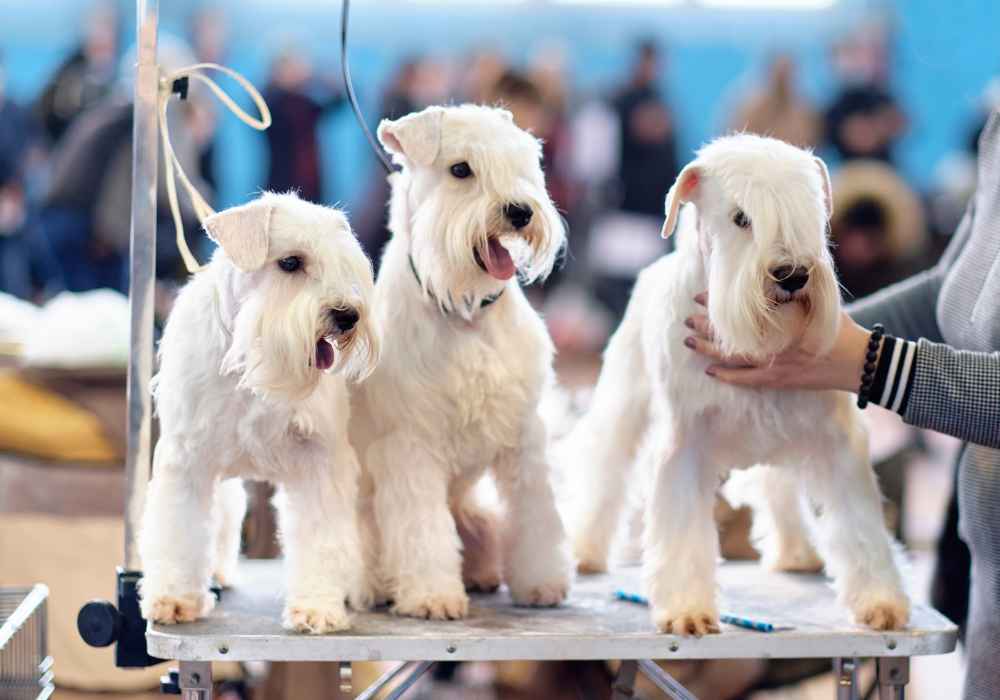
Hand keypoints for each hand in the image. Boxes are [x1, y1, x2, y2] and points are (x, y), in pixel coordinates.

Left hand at [683, 293, 870, 393]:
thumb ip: (792, 290)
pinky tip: (710, 371)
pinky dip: (726, 376)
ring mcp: (774, 366)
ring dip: (708, 350)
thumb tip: (771, 272)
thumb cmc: (838, 329)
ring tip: (688, 341)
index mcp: (781, 322)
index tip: (700, 296)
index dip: (718, 304)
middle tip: (686, 319)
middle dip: (705, 328)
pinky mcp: (778, 381)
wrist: (858, 363)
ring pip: (732, 360)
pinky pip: (745, 381)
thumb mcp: (817, 301)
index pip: (740, 312)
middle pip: (730, 337)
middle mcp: (773, 346)